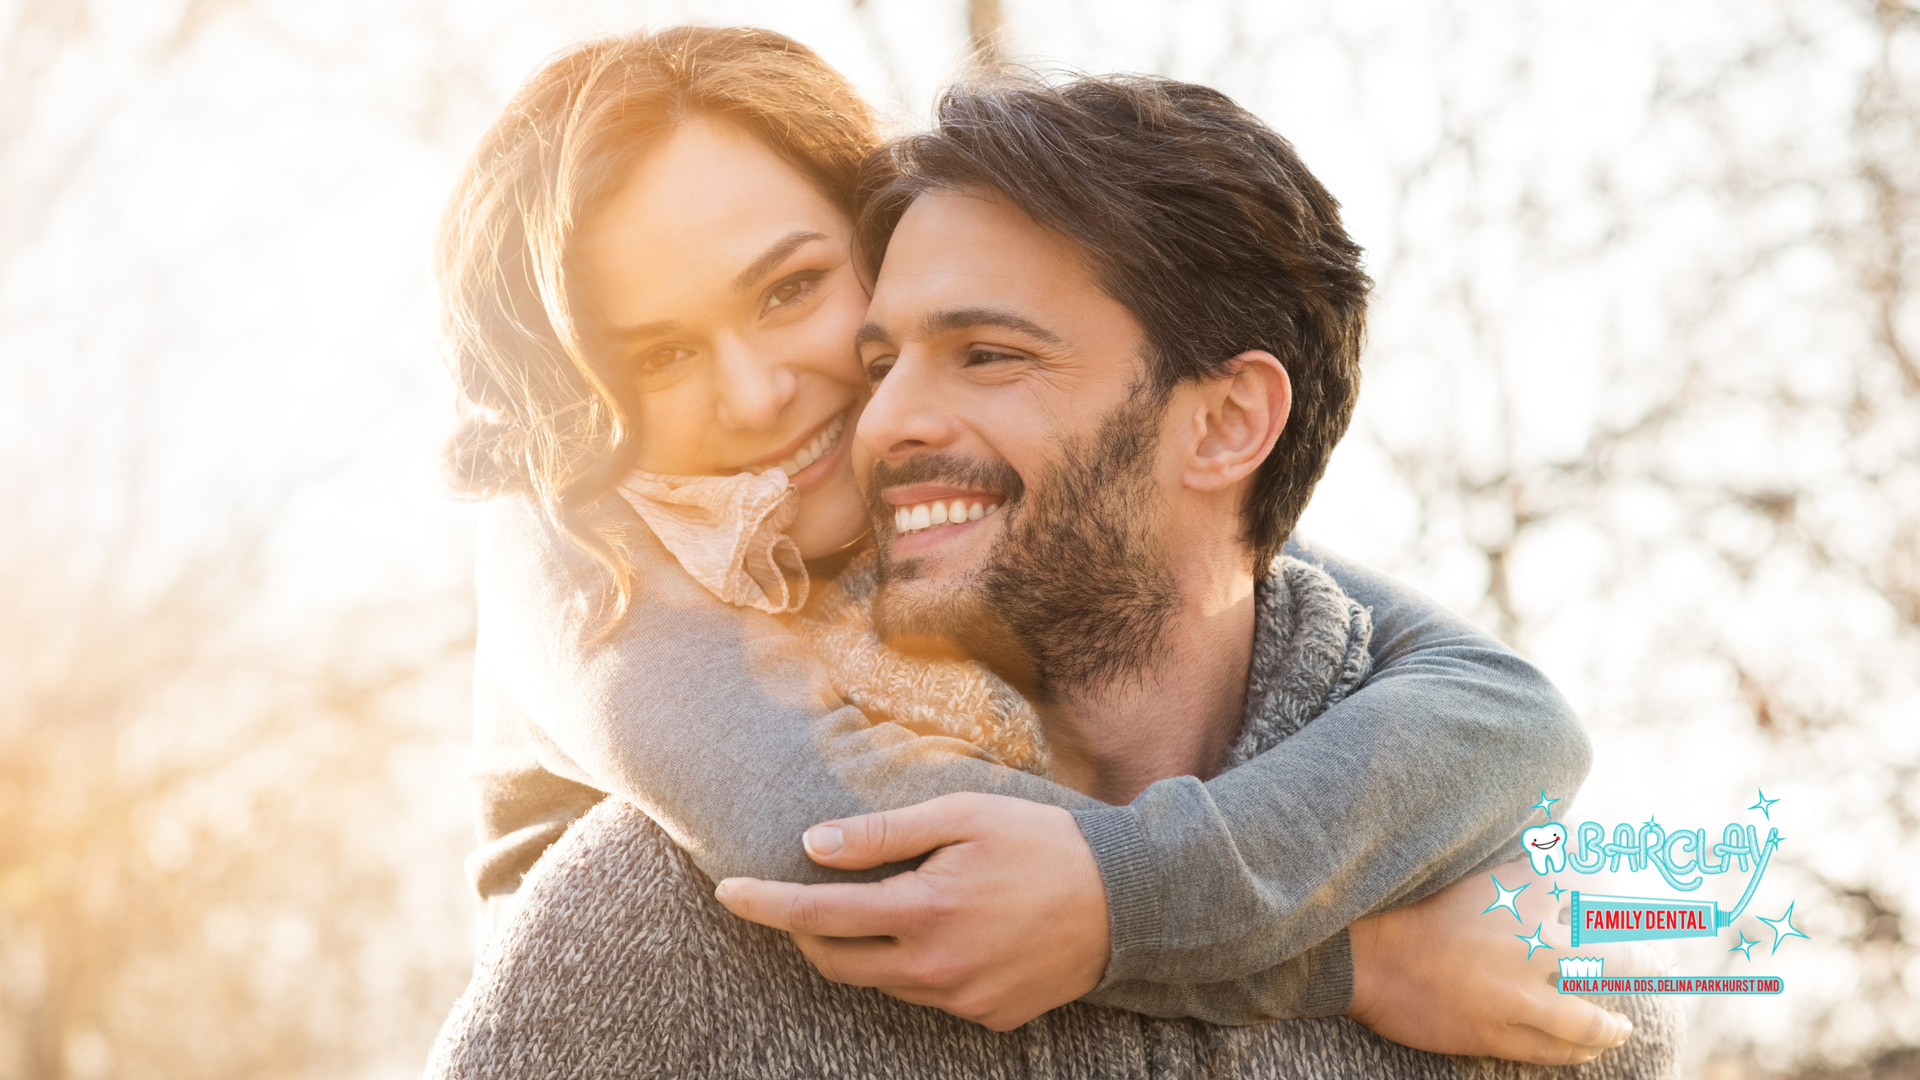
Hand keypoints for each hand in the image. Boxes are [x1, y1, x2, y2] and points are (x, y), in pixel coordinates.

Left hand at [713, 792, 1109, 1030]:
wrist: (1129, 901)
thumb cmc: (1043, 843)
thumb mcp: (962, 815)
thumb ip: (883, 834)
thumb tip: (814, 845)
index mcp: (923, 912)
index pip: (817, 915)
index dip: (765, 904)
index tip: (728, 892)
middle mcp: (934, 969)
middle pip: (835, 962)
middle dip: (802, 931)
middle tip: (794, 897)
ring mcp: (961, 1001)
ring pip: (881, 982)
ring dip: (862, 947)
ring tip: (880, 905)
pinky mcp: (987, 1018)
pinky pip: (927, 996)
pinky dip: (914, 965)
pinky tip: (943, 931)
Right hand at [1348, 857, 1662, 1064]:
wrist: (1363, 954)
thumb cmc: (1411, 903)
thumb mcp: (1472, 868)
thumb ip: (1523, 859)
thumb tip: (1564, 838)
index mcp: (1526, 898)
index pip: (1598, 902)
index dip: (1630, 910)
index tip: (1656, 914)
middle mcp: (1532, 946)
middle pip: (1613, 961)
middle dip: (1642, 965)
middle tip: (1658, 967)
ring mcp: (1517, 996)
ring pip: (1589, 1019)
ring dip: (1611, 1025)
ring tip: (1621, 1026)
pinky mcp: (1496, 1034)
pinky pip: (1554, 1050)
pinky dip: (1578, 1050)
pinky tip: (1587, 1049)